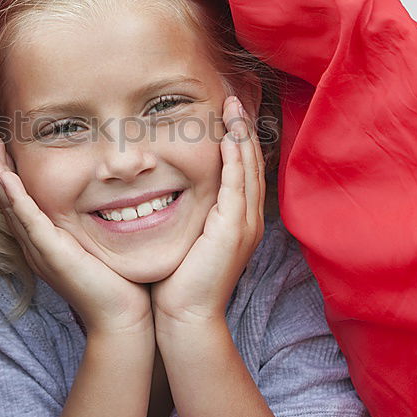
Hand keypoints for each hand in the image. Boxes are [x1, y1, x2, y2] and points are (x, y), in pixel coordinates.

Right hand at [0, 135, 153, 337]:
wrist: (120, 317)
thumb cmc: (116, 282)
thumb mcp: (98, 244)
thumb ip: (93, 222)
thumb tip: (108, 198)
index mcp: (44, 241)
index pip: (20, 201)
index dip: (8, 173)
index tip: (1, 147)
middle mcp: (36, 245)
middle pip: (8, 200)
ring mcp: (40, 250)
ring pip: (11, 206)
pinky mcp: (51, 254)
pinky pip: (29, 221)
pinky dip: (16, 197)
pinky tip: (5, 178)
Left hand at [151, 96, 264, 329]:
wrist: (185, 317)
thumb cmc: (177, 283)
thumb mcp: (185, 239)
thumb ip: (184, 215)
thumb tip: (164, 193)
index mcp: (237, 222)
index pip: (242, 171)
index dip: (238, 141)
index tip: (227, 114)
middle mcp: (248, 220)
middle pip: (252, 163)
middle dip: (244, 129)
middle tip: (234, 99)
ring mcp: (245, 224)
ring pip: (249, 169)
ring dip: (242, 135)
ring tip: (234, 108)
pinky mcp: (234, 229)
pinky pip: (238, 185)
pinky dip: (235, 159)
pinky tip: (229, 137)